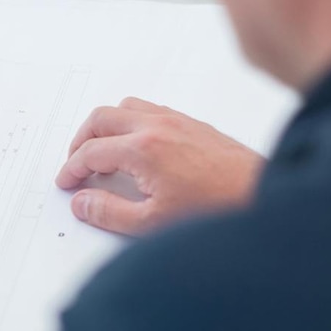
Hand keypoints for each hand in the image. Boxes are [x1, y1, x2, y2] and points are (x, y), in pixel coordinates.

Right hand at [56, 97, 263, 234]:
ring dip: (107, 127)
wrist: (263, 198)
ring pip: (125, 107)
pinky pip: (150, 109)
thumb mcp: (152, 224)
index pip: (91, 152)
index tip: (67, 183)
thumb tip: (82, 203)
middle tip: (78, 166)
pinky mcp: (193, 124)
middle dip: (81, 141)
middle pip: (101, 119)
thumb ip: (109, 212)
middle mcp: (157, 126)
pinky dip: (132, 122)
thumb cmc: (216, 209)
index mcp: (143, 149)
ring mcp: (176, 121)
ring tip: (105, 155)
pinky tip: (138, 148)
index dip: (72, 168)